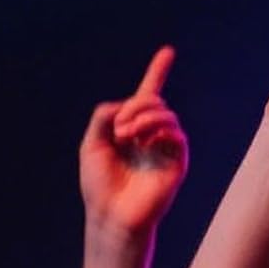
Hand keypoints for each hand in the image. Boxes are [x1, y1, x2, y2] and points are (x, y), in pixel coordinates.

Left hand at [79, 48, 188, 243]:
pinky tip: (144, 143)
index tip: (168, 52)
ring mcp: (165, 149)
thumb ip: (104, 116)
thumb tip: (128, 105)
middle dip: (135, 107)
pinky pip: (176, 134)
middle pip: (153, 102)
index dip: (157, 73)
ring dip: (144, 117)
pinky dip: (159, 131)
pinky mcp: (177, 163)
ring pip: (165, 114)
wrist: (113, 215)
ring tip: (127, 136)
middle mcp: (150, 136)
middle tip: (119, 129)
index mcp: (130, 130)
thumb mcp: (91, 143)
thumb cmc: (99, 185)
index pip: (147, 96)